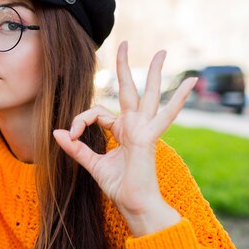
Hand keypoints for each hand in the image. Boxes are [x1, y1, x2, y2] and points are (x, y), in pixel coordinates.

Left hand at [53, 41, 197, 235]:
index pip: (98, 112)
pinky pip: (165, 115)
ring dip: (154, 72)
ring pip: (148, 94)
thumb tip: (56, 131)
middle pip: (129, 90)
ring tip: (162, 52)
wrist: (133, 205)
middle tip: (124, 43)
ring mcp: (144, 130)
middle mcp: (134, 126)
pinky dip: (178, 99)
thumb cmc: (118, 186)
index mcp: (121, 130)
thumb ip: (76, 147)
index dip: (80, 119)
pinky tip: (191, 82)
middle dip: (125, 66)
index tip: (69, 134)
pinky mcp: (148, 137)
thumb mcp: (91, 164)